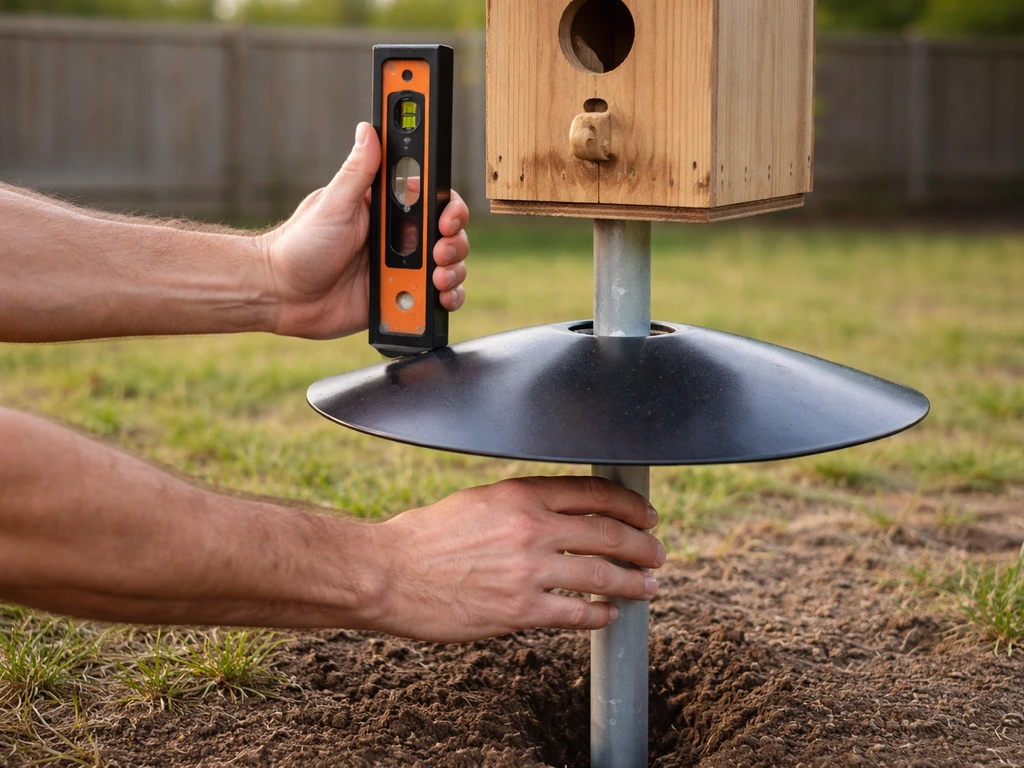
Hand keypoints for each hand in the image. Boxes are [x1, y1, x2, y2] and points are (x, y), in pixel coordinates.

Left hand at [256, 122, 469, 339]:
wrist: (281, 295)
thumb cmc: (299, 246)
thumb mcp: (332, 204)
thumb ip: (357, 171)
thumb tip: (369, 129)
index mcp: (386, 211)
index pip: (432, 200)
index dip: (449, 207)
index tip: (446, 216)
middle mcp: (398, 239)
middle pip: (448, 235)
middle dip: (454, 242)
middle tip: (439, 252)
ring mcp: (402, 269)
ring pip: (449, 266)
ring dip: (454, 271)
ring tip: (437, 278)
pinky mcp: (400, 298)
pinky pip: (436, 298)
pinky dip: (448, 298)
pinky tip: (440, 297)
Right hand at [367, 476, 665, 642]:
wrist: (389, 573)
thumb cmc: (424, 537)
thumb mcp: (478, 501)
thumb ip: (520, 504)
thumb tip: (557, 511)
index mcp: (520, 494)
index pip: (593, 493)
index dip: (629, 506)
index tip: (645, 516)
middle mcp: (531, 528)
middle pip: (609, 534)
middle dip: (642, 545)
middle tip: (656, 554)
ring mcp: (528, 571)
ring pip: (602, 575)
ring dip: (633, 582)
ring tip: (647, 587)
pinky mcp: (519, 610)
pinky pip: (576, 613)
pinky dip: (600, 613)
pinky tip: (608, 613)